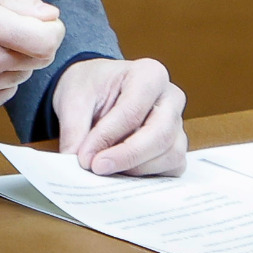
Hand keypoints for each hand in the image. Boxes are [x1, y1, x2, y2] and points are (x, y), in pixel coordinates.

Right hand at [0, 0, 64, 117]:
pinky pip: (5, 93)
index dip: (53, 30)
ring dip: (16, 61)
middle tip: (14, 32)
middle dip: (36, 43)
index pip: (47, 39)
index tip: (43, 23)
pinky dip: (1, 80)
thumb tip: (50, 15)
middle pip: (40, 59)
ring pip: (23, 75)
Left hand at [53, 57, 187, 176]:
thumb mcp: (74, 100)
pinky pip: (172, 169)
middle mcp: (171, 97)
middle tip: (96, 168)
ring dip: (137, 169)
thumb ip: (75, 132)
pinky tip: (122, 174)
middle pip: (161, 135)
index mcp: (150, 74)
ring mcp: (177, 124)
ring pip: (171, 155)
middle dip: (127, 157)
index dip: (107, 137)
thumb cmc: (90, 88)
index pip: (133, 111)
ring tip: (107, 170)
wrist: (96, 91)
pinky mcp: (175, 147)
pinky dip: (147, 177)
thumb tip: (74, 163)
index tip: (85, 157)